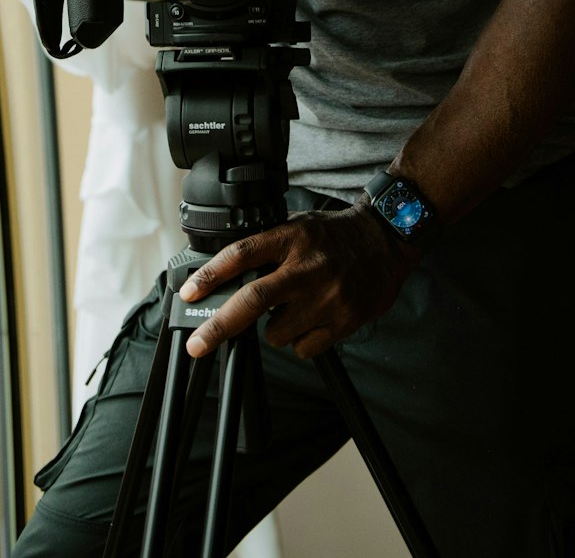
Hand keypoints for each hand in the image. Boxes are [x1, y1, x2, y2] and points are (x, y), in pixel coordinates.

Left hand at [178, 203, 416, 359]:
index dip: (211, 275)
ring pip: (276, 332)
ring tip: (291, 308)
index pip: (243, 254)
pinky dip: (299, 340)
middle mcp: (308, 267)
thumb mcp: (298, 226)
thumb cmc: (335, 236)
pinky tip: (312, 319)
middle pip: (254, 300)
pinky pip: (303, 348)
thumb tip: (226, 274)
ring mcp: (327, 297)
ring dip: (272, 328)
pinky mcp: (344, 321)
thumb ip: (267, 247)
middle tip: (197, 345)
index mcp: (292, 237)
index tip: (189, 292)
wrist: (385, 241)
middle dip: (219, 326)